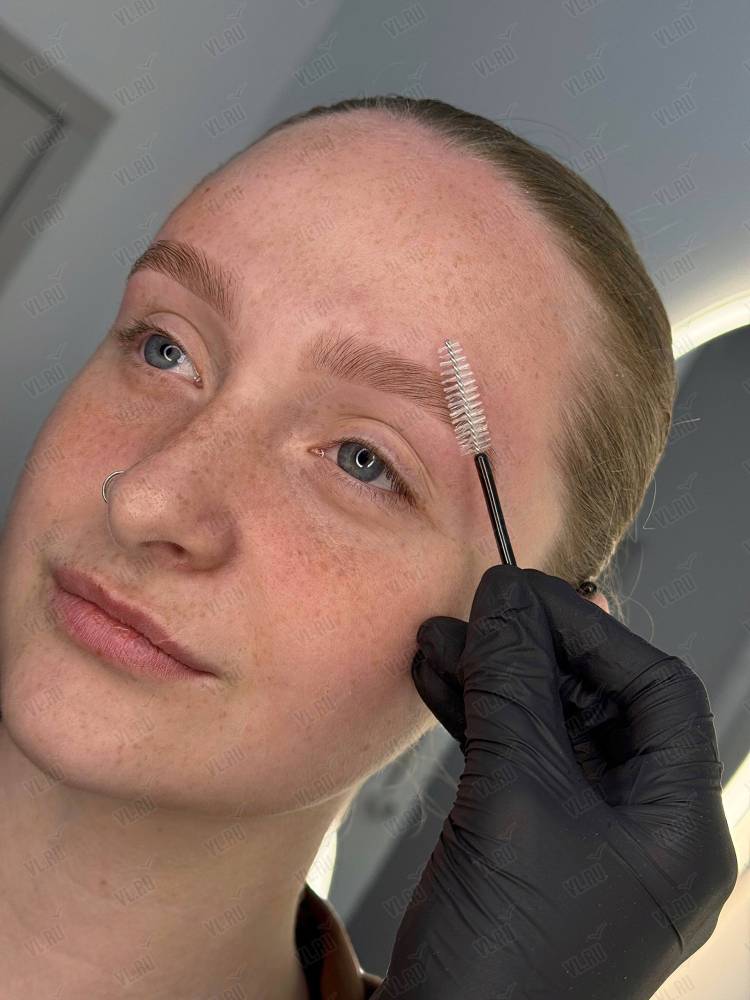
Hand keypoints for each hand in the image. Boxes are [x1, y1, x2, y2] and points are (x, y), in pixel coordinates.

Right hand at [372, 565, 737, 999]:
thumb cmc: (505, 964)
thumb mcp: (514, 803)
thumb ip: (513, 687)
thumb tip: (503, 598)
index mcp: (677, 828)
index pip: (656, 691)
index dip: (593, 631)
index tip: (525, 594)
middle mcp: (642, 829)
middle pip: (599, 702)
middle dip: (533, 651)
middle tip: (478, 608)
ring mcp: (583, 837)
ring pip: (546, 725)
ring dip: (492, 678)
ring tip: (439, 639)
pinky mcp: (529, 844)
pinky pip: (510, 758)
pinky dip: (472, 715)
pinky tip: (434, 680)